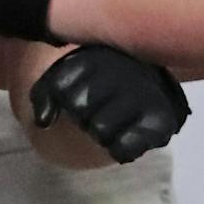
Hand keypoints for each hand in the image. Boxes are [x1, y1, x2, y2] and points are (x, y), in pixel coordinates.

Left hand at [30, 45, 189, 163]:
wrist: (145, 85)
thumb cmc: (98, 83)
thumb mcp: (65, 78)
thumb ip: (44, 95)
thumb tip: (43, 122)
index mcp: (99, 53)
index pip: (61, 89)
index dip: (61, 98)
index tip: (76, 89)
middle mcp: (125, 69)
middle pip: (81, 111)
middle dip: (84, 116)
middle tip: (101, 106)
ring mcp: (146, 94)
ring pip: (102, 132)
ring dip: (103, 133)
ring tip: (115, 119)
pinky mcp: (161, 121)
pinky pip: (124, 149)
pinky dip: (120, 149)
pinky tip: (127, 134)